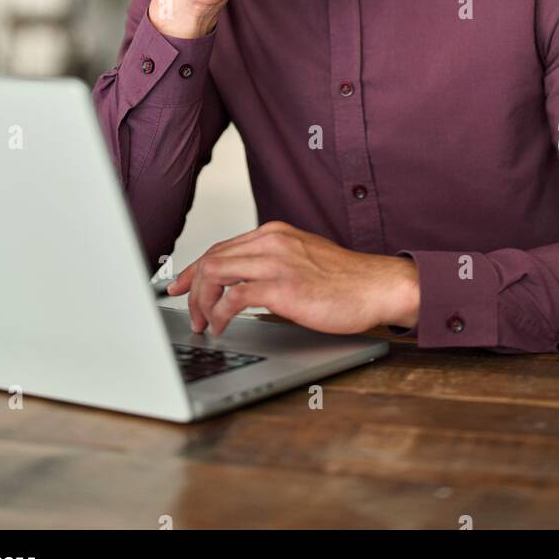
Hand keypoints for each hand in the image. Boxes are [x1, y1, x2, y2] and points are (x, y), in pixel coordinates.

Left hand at [163, 221, 419, 335]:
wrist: (377, 286)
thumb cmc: (346, 280)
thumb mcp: (303, 259)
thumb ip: (274, 263)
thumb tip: (243, 285)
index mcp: (275, 233)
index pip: (222, 246)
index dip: (196, 268)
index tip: (181, 284)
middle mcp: (272, 241)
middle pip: (213, 257)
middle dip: (191, 285)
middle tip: (184, 307)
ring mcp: (277, 262)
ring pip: (216, 272)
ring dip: (202, 301)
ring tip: (204, 322)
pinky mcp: (282, 287)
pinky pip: (233, 297)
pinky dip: (220, 313)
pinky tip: (222, 325)